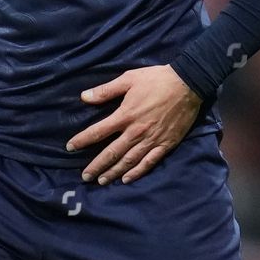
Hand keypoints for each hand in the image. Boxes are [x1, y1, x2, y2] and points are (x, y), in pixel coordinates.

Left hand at [67, 65, 202, 184]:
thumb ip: (106, 90)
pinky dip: (137, 172)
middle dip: (97, 165)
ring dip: (114, 172)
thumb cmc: (157, 79)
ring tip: (102, 181)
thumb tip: (83, 97)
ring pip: (129, 161)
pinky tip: (127, 179)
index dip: (82, 140)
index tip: (70, 148)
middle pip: (112, 153)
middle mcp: (136, 131)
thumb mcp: (129, 79)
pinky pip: (149, 162)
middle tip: (85, 176)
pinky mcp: (165, 144)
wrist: (188, 84)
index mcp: (125, 115)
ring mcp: (151, 140)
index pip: (98, 131)